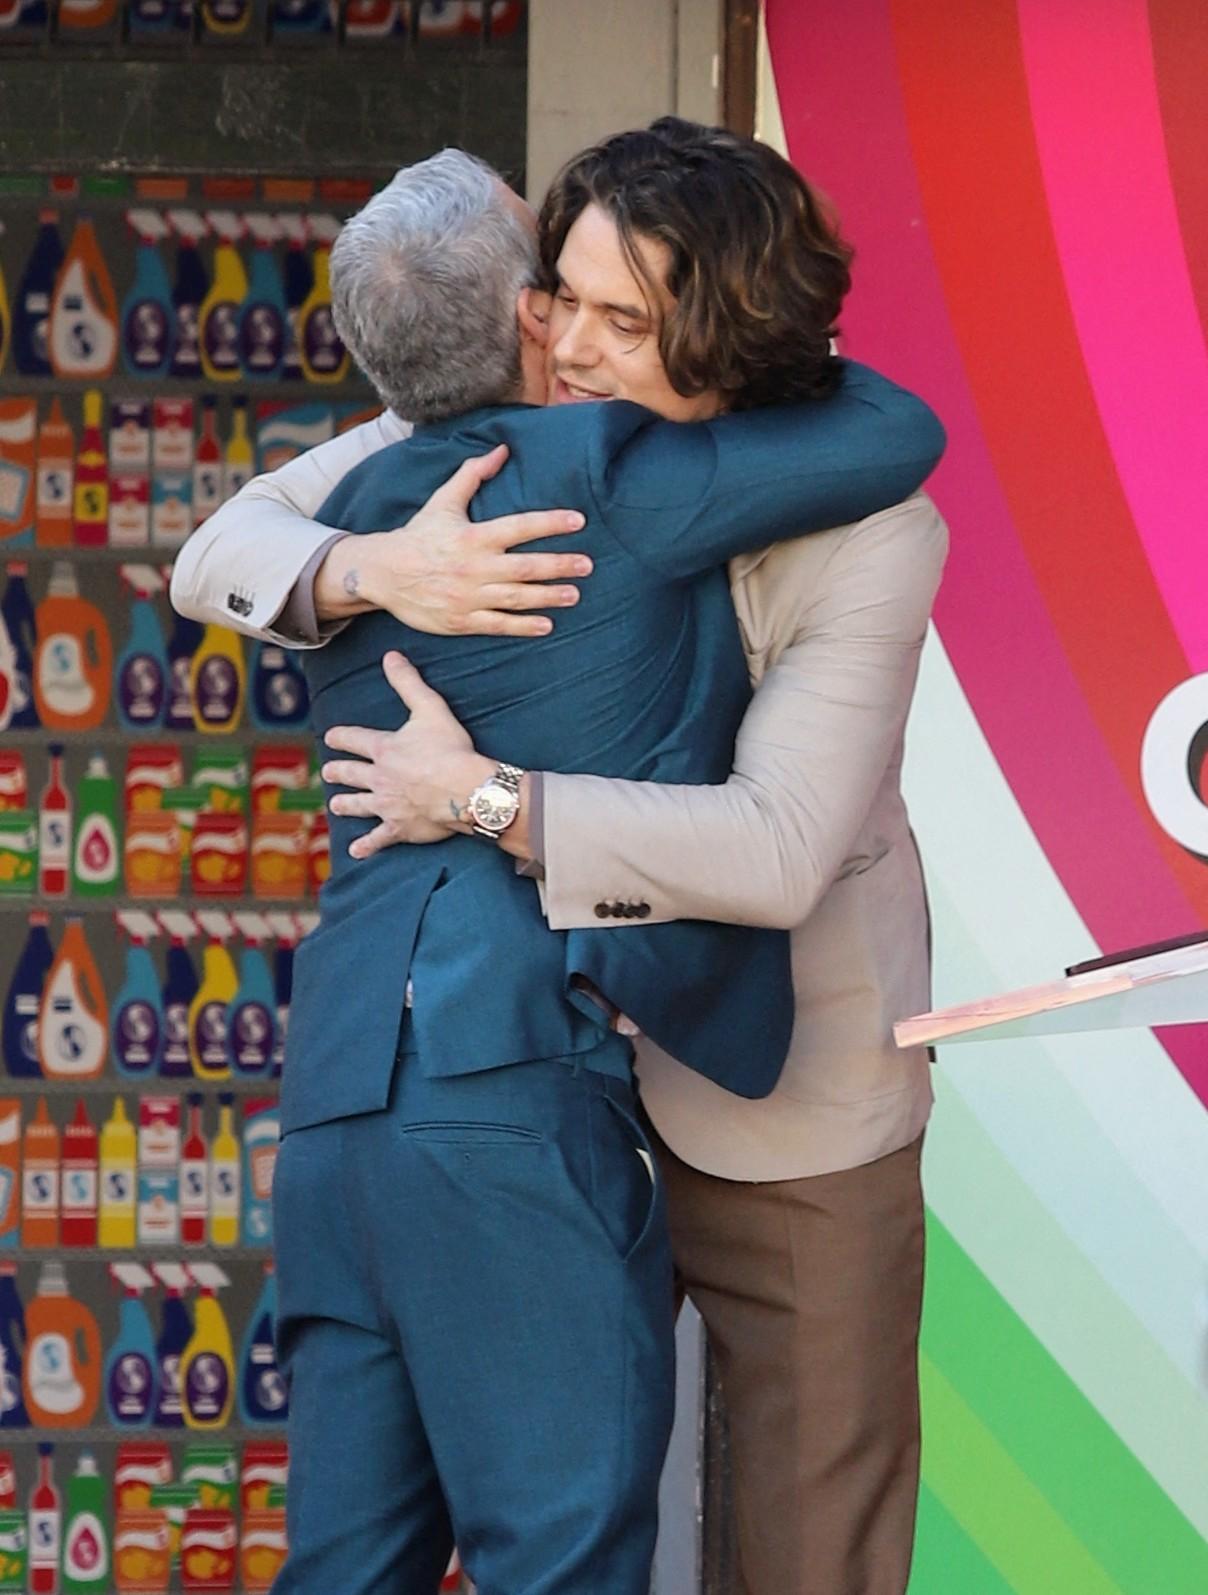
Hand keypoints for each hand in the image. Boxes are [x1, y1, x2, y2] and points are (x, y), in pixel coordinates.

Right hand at [317, 443, 592, 637]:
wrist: (383, 573)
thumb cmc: (419, 535)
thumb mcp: (443, 501)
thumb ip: (473, 474)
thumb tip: (502, 449)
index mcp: (473, 536)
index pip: (520, 526)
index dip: (550, 523)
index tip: (578, 520)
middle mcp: (474, 567)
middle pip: (526, 567)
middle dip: (560, 565)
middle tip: (587, 565)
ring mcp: (469, 596)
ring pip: (517, 598)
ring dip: (549, 597)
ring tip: (575, 595)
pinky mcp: (462, 621)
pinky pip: (498, 624)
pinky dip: (523, 626)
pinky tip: (547, 625)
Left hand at [322, 652, 494, 858]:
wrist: (466, 790)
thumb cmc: (451, 749)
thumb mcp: (430, 708)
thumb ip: (408, 683)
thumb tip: (391, 656)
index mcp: (384, 749)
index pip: (354, 739)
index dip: (341, 737)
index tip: (331, 736)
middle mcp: (379, 778)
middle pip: (351, 774)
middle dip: (338, 771)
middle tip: (329, 771)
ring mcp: (387, 805)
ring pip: (358, 805)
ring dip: (345, 804)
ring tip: (335, 804)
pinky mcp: (400, 827)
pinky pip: (379, 838)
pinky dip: (367, 845)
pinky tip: (356, 851)